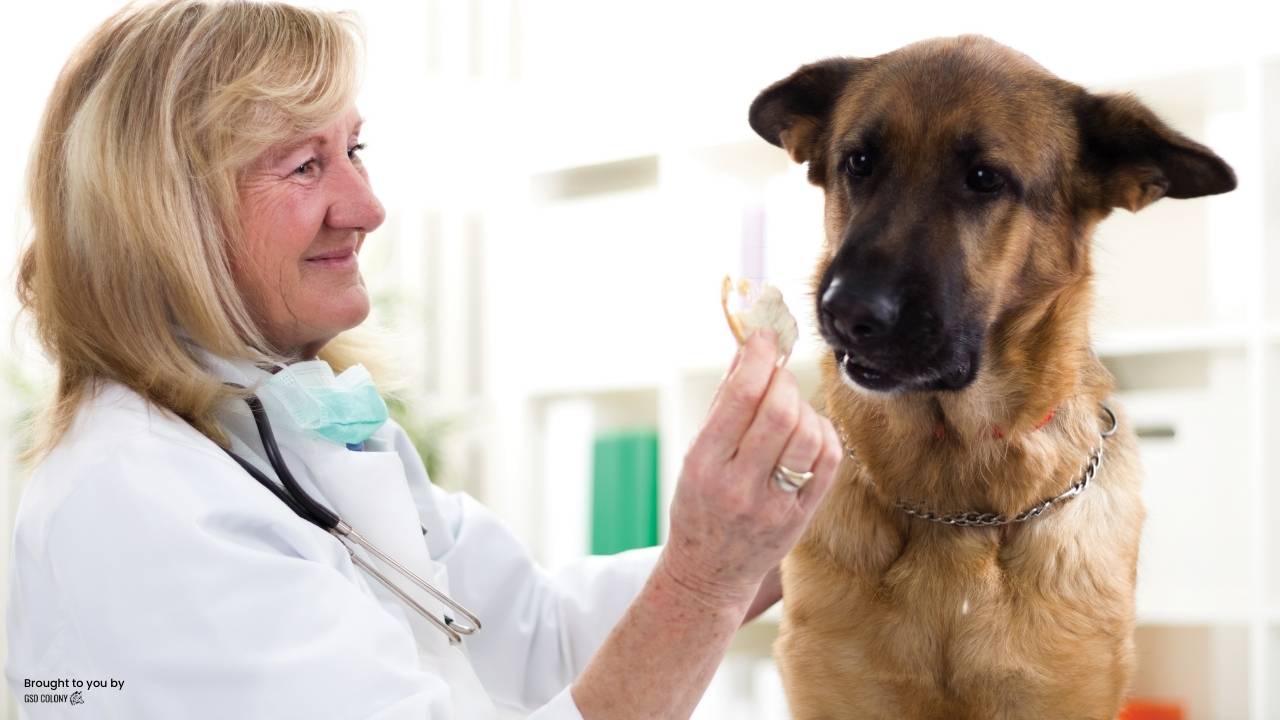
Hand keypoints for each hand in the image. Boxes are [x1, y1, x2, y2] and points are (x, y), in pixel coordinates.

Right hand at [659, 329, 840, 610]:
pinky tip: (804, 430)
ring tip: (786, 405)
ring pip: (808, 432)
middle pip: (778, 412)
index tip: (764, 337)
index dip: (758, 357)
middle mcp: (739, 486)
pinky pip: (828, 458)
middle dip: (782, 379)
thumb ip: (724, 402)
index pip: (740, 398)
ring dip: (801, 404)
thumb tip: (747, 349)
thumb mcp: (696, 454)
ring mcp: (775, 504)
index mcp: (704, 464)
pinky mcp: (803, 516)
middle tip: (776, 373)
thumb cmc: (699, 504)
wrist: (709, 571)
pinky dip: (820, 431)